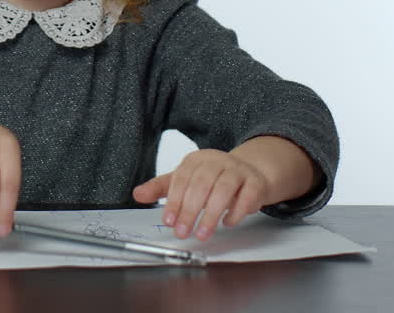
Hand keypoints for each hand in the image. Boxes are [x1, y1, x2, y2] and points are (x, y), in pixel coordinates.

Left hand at [132, 148, 267, 240]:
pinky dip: (236, 211)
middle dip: (190, 211)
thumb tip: (138, 194)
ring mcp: (238, 170)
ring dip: (211, 215)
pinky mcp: (255, 182)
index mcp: (196, 160)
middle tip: (183, 232)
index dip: (173, 201)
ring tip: (202, 233)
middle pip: (200, 185)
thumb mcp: (185, 180)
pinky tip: (227, 223)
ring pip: (223, 190)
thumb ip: (162, 188)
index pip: (181, 179)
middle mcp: (217, 161)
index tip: (168, 221)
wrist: (249, 173)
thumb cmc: (213, 178)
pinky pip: (247, 196)